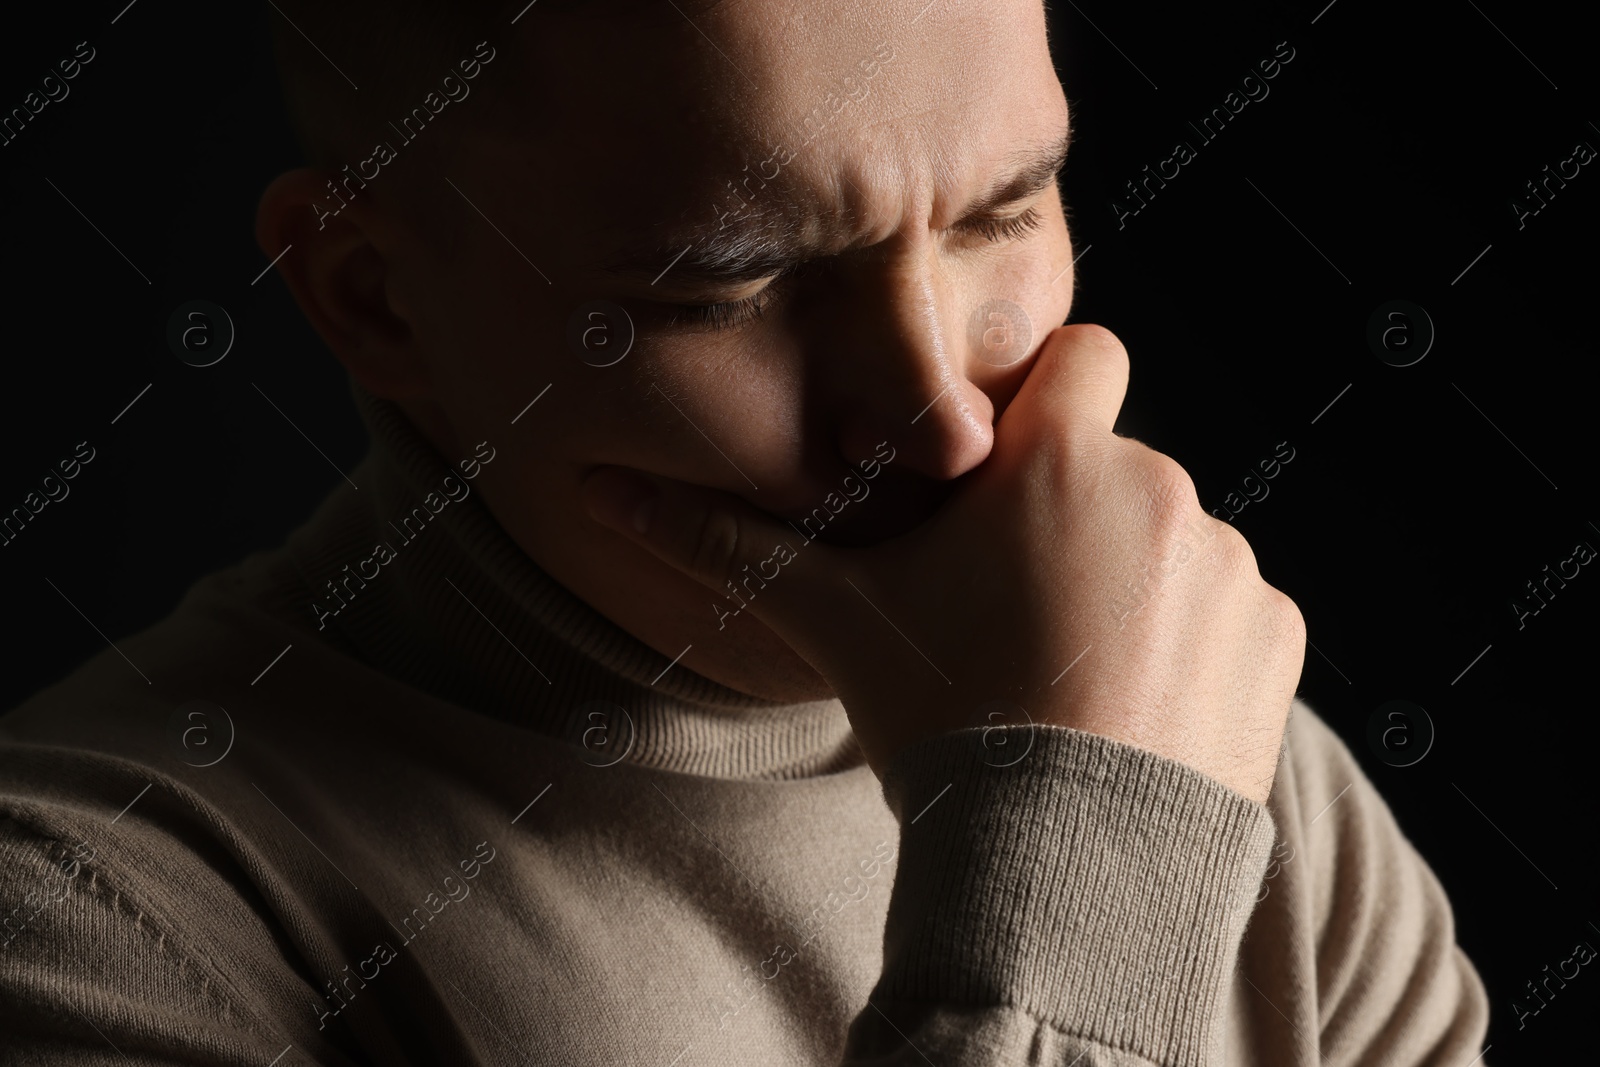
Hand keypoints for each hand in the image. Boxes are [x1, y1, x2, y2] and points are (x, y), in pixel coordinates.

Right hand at [580, 324, 1305, 802]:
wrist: (1061, 869)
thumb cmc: (945, 722)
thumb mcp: (836, 622)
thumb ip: (725, 543)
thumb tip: (597, 486)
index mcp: (1063, 461)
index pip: (1084, 353)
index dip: (1044, 402)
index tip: (1004, 476)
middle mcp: (1165, 492)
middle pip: (1116, 462)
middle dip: (1072, 512)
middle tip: (1012, 607)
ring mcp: (1233, 568)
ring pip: (1172, 539)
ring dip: (1130, 579)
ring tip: (1069, 670)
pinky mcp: (1275, 639)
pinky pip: (1232, 608)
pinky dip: (1192, 641)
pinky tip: (1130, 705)